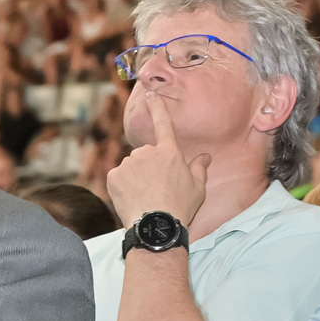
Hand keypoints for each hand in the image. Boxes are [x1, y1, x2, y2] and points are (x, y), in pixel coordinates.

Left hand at [104, 96, 208, 227]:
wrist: (156, 226)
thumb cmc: (180, 207)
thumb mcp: (198, 187)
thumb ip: (200, 168)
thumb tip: (206, 156)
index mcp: (169, 151)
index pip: (163, 123)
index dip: (157, 107)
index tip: (150, 94)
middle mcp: (147, 152)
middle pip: (145, 154)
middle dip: (149, 167)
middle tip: (157, 187)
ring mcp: (128, 163)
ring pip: (131, 166)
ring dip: (136, 177)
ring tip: (145, 196)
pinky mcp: (114, 176)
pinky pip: (118, 177)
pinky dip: (123, 186)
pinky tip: (132, 198)